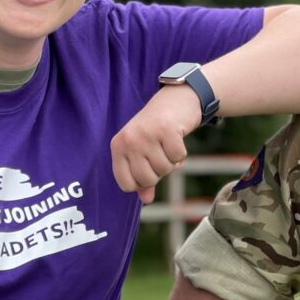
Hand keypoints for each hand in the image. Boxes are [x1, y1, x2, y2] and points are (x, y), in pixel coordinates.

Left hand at [110, 85, 200, 202]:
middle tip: (160, 153)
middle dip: (159, 172)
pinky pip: (178, 158)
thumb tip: (146, 200)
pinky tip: (177, 139)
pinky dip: (182, 153)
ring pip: (164, 169)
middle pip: (147, 179)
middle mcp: (129, 140)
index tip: (147, 169)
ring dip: (172, 161)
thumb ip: (141, 177)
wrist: (175, 99)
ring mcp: (146, 134)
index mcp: (118, 147)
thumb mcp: (143, 151)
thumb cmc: (156, 130)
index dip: (141, 183)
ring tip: (167, 144)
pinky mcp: (166, 129)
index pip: (126, 184)